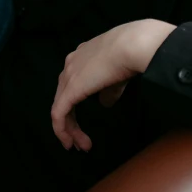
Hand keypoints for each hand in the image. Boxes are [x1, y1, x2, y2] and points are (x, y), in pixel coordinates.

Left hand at [51, 19, 175, 150]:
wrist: (132, 46)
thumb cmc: (130, 54)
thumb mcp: (118, 75)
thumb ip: (109, 90)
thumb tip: (105, 103)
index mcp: (82, 55)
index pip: (72, 82)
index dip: (76, 103)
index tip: (84, 118)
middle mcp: (71, 63)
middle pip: (64, 96)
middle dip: (70, 121)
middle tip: (79, 140)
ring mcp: (69, 75)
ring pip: (60, 107)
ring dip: (69, 129)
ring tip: (80, 145)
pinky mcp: (70, 90)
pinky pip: (59, 115)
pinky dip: (63, 130)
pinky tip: (70, 142)